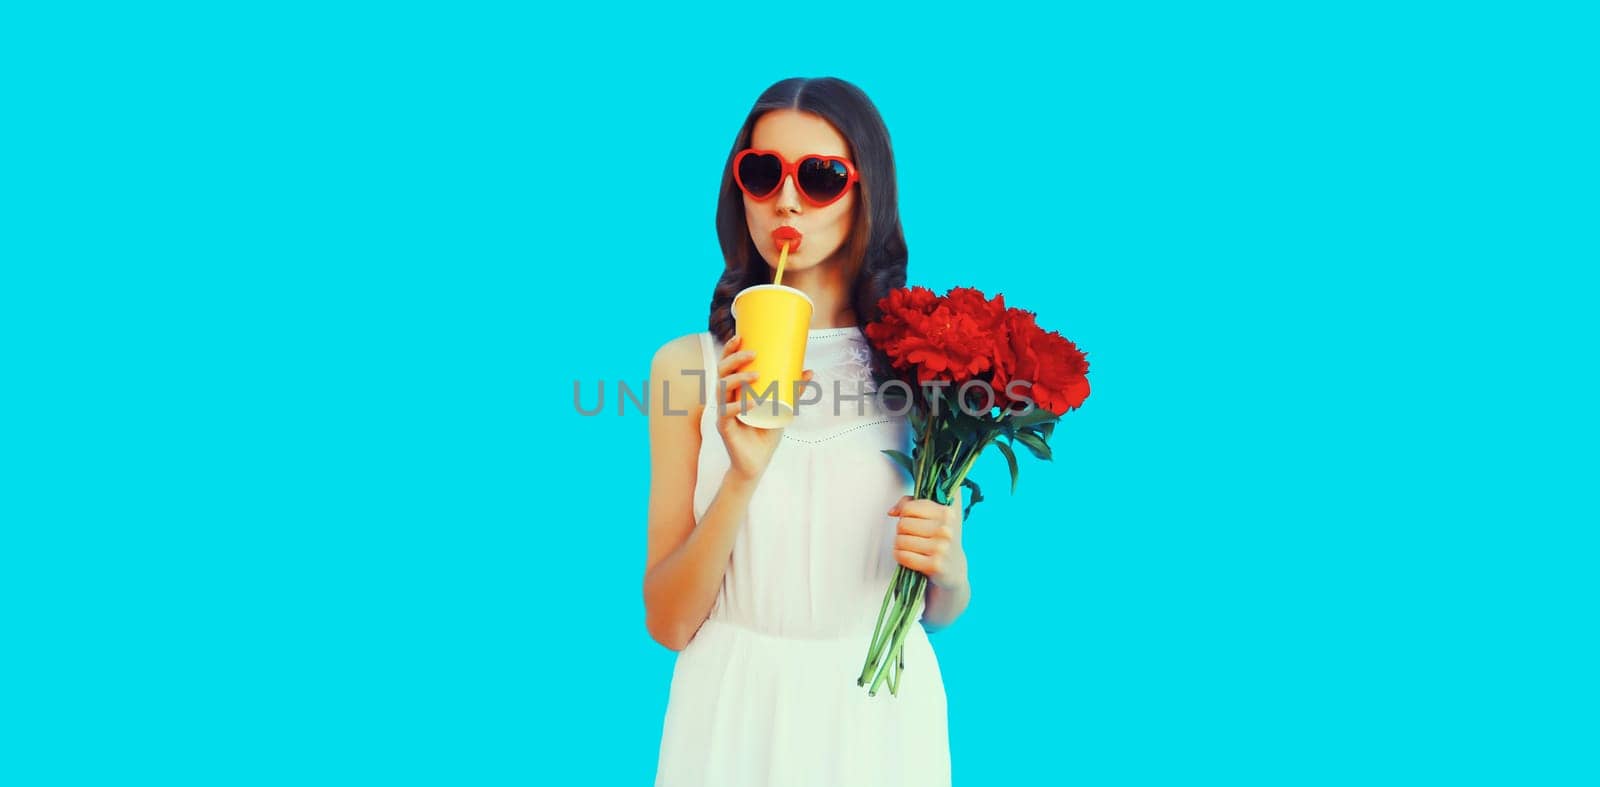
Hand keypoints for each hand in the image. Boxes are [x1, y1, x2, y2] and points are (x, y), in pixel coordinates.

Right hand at [714, 334, 812, 483]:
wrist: (757, 463)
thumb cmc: (766, 433)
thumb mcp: (783, 408)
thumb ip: (793, 390)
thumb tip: (810, 370)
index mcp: (734, 390)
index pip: (727, 365)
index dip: (730, 350)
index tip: (741, 336)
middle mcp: (725, 398)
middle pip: (721, 372)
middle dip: (734, 360)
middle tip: (753, 354)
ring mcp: (723, 413)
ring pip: (721, 390)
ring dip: (737, 379)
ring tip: (755, 375)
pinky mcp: (724, 428)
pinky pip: (726, 413)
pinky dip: (737, 406)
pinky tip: (749, 402)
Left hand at [888, 486, 967, 590]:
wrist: (954, 567)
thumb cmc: (940, 539)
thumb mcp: (934, 516)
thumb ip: (911, 504)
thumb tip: (892, 512)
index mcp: (947, 513)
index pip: (909, 508)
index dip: (904, 515)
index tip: (912, 521)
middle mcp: (946, 529)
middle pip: (903, 524)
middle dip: (902, 531)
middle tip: (911, 536)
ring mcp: (941, 548)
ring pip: (900, 540)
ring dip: (900, 545)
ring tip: (910, 547)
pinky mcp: (934, 565)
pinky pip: (903, 556)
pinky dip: (900, 556)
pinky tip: (908, 556)